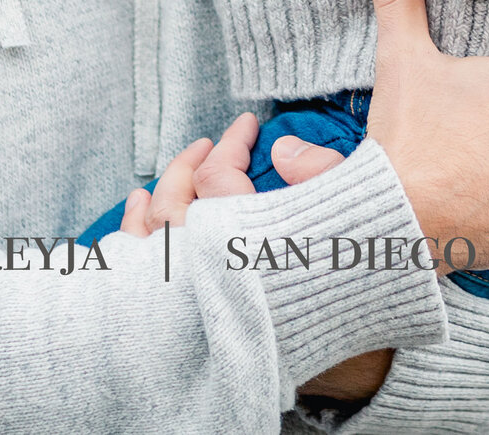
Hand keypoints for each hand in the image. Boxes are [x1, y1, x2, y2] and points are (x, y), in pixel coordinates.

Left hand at [117, 114, 380, 404]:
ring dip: (152, 201)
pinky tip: (139, 228)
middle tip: (207, 146)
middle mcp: (208, 268)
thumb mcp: (352, 218)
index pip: (219, 177)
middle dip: (187, 166)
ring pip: (150, 239)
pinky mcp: (185, 326)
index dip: (231, 142)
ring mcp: (189, 299)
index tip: (247, 125)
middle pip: (175, 203)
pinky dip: (133, 244)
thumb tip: (281, 147)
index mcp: (246, 240)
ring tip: (153, 184)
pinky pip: (139, 279)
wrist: (355, 364)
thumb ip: (320, 172)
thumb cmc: (355, 289)